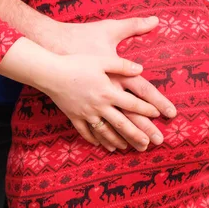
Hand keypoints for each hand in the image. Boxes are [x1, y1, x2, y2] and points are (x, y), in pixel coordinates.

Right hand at [35, 55, 164, 151]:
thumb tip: (141, 69)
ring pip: (105, 131)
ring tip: (126, 147)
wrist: (50, 73)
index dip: (146, 109)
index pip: (132, 103)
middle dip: (136, 134)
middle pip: (122, 123)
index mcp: (108, 91)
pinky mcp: (74, 117)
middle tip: (149, 143)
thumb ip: (122, 65)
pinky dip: (94, 139)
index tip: (158, 115)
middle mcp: (99, 106)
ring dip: (117, 140)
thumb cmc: (76, 63)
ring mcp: (86, 114)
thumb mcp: (101, 59)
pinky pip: (85, 132)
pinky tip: (100, 144)